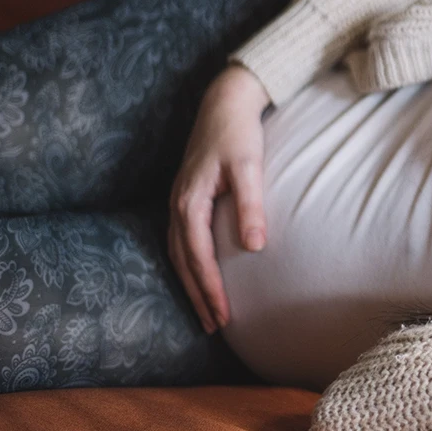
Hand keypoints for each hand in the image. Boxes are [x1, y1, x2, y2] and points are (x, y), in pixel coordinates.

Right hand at [169, 64, 271, 333]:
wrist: (224, 103)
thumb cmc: (239, 134)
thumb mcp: (249, 167)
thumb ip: (250, 205)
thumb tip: (253, 246)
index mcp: (189, 202)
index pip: (199, 256)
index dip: (210, 288)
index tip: (224, 316)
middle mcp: (178, 206)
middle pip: (184, 262)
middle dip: (199, 296)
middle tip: (214, 327)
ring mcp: (178, 203)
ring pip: (179, 254)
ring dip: (192, 285)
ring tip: (207, 313)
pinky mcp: (186, 200)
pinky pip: (182, 242)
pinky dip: (190, 265)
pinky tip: (201, 277)